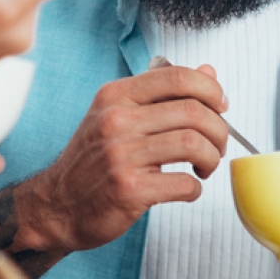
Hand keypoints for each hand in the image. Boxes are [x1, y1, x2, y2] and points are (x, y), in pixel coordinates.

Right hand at [12, 63, 228, 253]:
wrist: (59, 206)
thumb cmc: (94, 161)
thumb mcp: (120, 115)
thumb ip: (163, 93)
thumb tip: (208, 72)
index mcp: (115, 96)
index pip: (177, 76)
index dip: (211, 89)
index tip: (220, 106)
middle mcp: (116, 120)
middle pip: (194, 112)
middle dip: (219, 131)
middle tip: (217, 145)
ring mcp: (120, 155)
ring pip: (194, 145)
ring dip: (212, 159)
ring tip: (204, 167)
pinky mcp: (128, 190)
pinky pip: (184, 184)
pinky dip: (196, 188)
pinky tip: (187, 188)